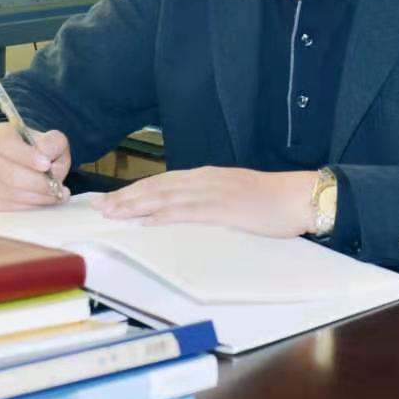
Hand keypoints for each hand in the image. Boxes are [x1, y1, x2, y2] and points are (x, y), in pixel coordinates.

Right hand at [0, 123, 71, 212]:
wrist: (20, 165)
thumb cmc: (35, 152)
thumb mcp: (49, 140)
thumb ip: (53, 143)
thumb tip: (47, 156)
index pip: (5, 145)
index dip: (26, 156)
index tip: (46, 165)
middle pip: (6, 173)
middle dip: (36, 183)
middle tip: (57, 186)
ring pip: (7, 194)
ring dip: (36, 198)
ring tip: (55, 195)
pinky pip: (5, 210)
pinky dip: (28, 209)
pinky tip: (43, 204)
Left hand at [96, 167, 313, 237]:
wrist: (298, 197)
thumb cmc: (269, 200)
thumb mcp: (232, 194)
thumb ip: (208, 200)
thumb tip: (183, 211)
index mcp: (205, 177)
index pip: (162, 182)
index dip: (134, 191)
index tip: (111, 199)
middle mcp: (204, 180)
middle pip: (157, 187)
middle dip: (126, 197)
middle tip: (100, 206)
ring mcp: (212, 193)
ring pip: (166, 197)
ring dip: (137, 205)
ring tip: (114, 213)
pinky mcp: (223, 209)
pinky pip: (189, 212)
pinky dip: (166, 215)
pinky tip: (148, 221)